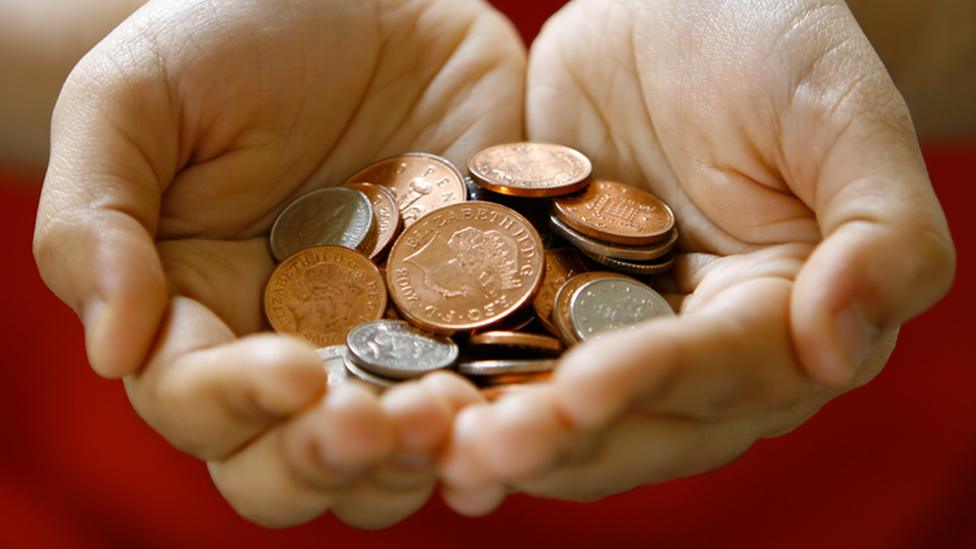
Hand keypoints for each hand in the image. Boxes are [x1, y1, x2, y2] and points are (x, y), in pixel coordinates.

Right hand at [33, 0, 523, 527]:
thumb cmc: (234, 35)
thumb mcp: (135, 101)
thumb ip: (95, 220)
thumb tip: (110, 351)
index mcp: (198, 314)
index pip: (199, 403)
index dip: (236, 406)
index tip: (291, 374)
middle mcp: (294, 347)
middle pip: (293, 462)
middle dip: (328, 459)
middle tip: (380, 424)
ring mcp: (391, 341)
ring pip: (393, 454)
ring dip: (418, 458)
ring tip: (451, 419)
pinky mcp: (474, 316)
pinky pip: (490, 394)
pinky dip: (502, 423)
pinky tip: (522, 422)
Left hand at [440, 0, 954, 512]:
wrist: (672, 7)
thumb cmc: (771, 43)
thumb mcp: (840, 113)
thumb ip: (882, 231)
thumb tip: (845, 348)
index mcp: (783, 319)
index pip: (725, 369)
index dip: (657, 381)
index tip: (585, 389)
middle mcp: (698, 350)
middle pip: (638, 420)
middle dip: (563, 437)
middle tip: (484, 451)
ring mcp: (615, 335)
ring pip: (564, 409)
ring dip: (501, 434)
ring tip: (432, 450)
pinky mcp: (545, 307)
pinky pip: (503, 356)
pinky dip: (460, 384)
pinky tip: (402, 405)